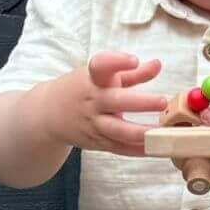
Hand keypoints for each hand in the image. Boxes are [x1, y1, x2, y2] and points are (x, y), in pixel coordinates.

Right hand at [48, 54, 168, 155]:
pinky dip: (137, 150)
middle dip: (139, 102)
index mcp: (94, 79)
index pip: (101, 66)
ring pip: (117, 130)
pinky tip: (157, 148)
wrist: (48, 113)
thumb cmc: (82, 89)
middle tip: (162, 101)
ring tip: (162, 132)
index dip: (116, 61)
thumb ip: (132, 72)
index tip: (133, 60)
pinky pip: (119, 148)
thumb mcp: (102, 76)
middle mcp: (93, 101)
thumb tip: (158, 64)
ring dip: (140, 132)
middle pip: (115, 101)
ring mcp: (94, 123)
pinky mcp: (97, 142)